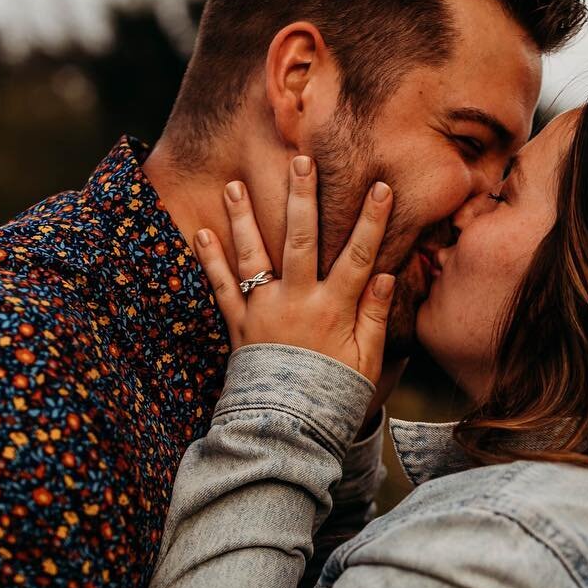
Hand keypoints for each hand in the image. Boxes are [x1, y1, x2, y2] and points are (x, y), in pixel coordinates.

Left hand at [195, 157, 393, 386]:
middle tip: (300, 159)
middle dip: (302, 197)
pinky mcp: (239, 325)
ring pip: (254, 256)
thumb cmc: (334, 394)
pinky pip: (222, 288)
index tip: (381, 186)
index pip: (359, 255)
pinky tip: (201, 232)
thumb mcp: (367, 360)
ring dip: (243, 218)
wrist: (287, 427)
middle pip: (302, 239)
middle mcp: (297, 301)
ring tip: (234, 184)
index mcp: (334, 308)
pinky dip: (210, 260)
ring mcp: (265, 310)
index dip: (372, 221)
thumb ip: (375, 316)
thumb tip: (386, 275)